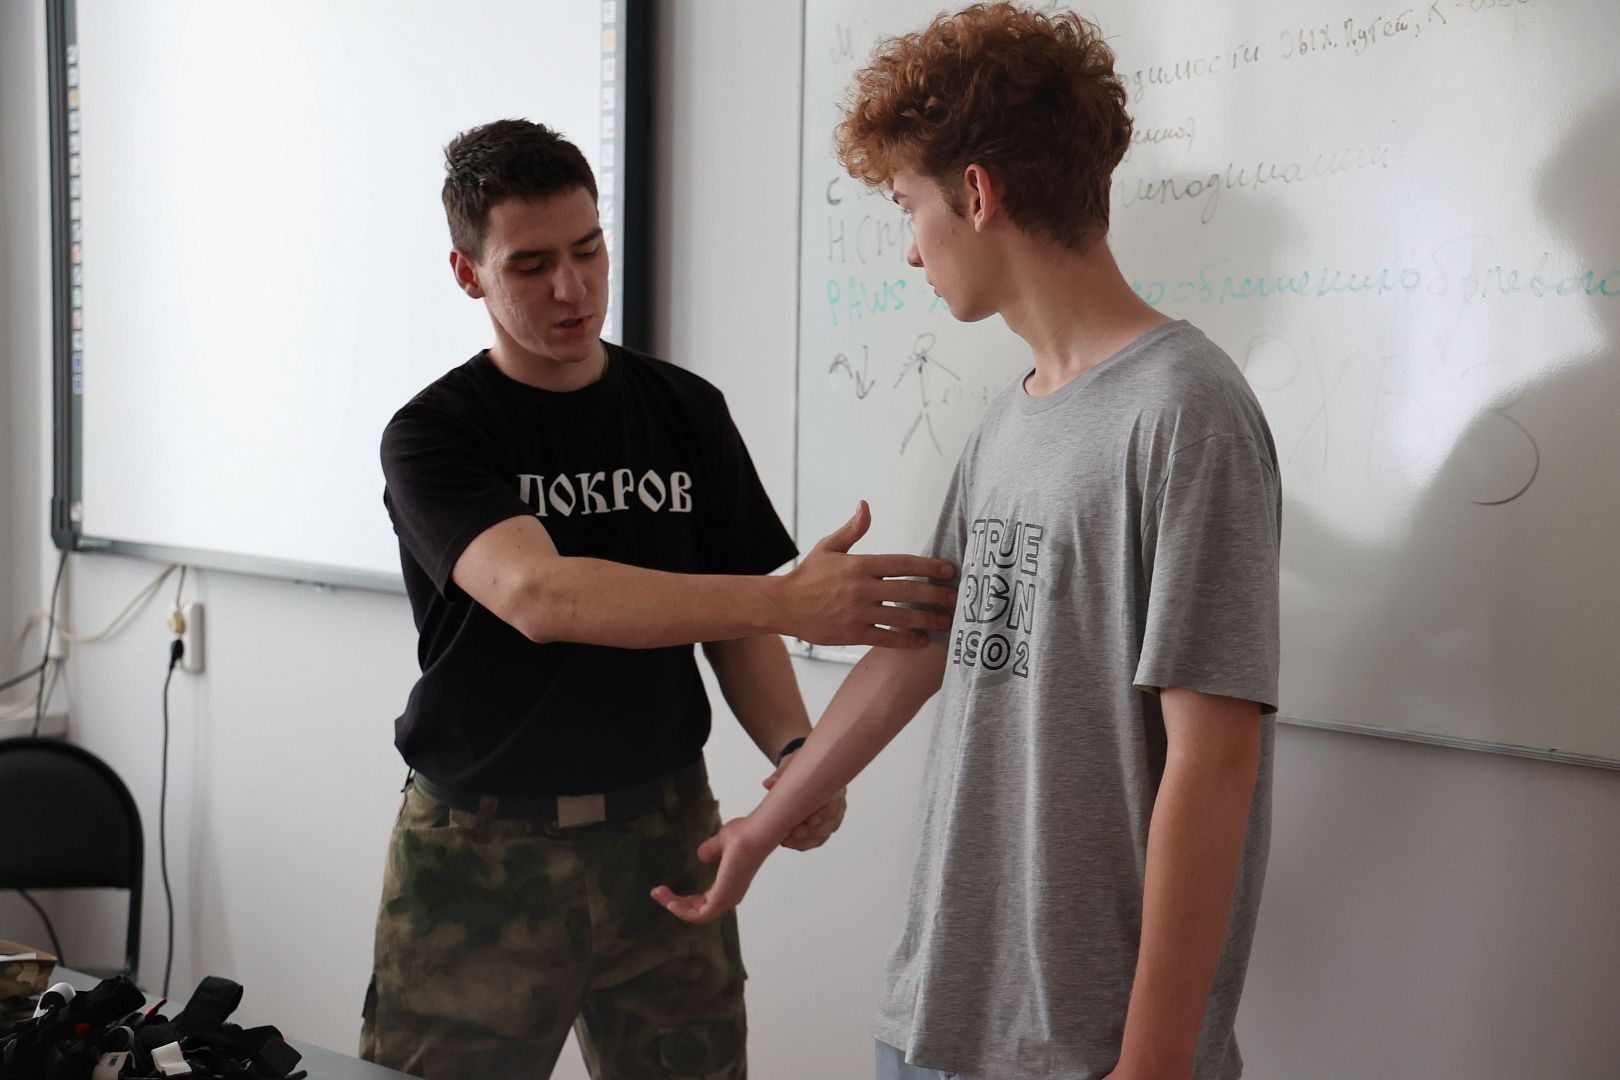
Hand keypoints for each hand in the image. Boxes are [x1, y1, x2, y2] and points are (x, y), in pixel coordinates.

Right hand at [651, 815, 774, 924]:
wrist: (755, 833)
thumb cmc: (744, 835)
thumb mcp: (721, 843)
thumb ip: (711, 849)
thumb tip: (701, 856)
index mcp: (728, 886)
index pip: (702, 902)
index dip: (683, 899)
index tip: (665, 890)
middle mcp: (728, 897)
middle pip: (696, 911)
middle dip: (674, 904)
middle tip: (656, 892)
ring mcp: (726, 899)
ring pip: (696, 915)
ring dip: (674, 907)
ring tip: (658, 894)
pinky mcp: (723, 898)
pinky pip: (699, 914)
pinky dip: (682, 910)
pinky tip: (669, 901)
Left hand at [762, 751, 846, 850]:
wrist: (808, 769)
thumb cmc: (802, 766)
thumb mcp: (792, 765)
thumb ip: (781, 775)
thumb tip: (768, 784)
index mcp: (834, 784)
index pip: (834, 801)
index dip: (823, 813)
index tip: (810, 821)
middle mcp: (838, 802)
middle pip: (830, 821)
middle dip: (811, 830)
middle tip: (793, 832)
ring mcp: (834, 816)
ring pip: (824, 833)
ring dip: (805, 839)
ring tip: (785, 840)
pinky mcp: (826, 827)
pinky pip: (818, 839)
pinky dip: (804, 844)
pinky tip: (788, 842)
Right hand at [783, 501, 956, 647]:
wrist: (783, 605)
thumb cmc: (809, 575)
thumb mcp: (829, 547)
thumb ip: (852, 529)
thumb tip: (865, 505)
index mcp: (859, 565)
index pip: (902, 564)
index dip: (928, 567)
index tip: (948, 570)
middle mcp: (862, 589)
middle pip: (908, 591)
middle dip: (936, 595)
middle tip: (957, 599)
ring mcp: (858, 613)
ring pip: (901, 617)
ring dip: (927, 620)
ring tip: (946, 621)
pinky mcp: (852, 634)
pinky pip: (885, 639)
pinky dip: (906, 641)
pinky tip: (921, 641)